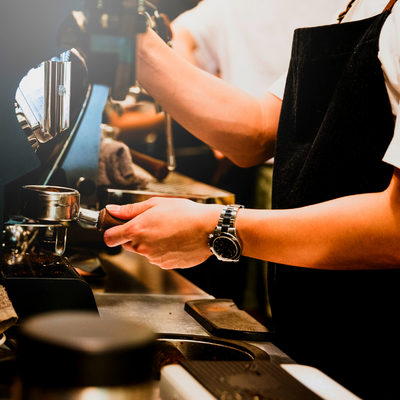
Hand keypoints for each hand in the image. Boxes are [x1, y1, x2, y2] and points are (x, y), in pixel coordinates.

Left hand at [103, 197, 222, 268]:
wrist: (208, 229)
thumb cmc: (185, 214)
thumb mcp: (156, 203)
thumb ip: (130, 209)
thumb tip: (112, 209)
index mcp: (137, 230)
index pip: (110, 238)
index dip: (111, 232)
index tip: (115, 228)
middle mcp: (143, 247)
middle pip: (128, 244)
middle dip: (135, 235)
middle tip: (151, 224)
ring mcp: (155, 258)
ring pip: (145, 251)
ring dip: (151, 243)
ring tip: (168, 230)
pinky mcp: (167, 264)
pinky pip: (159, 257)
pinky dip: (163, 250)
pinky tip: (175, 240)